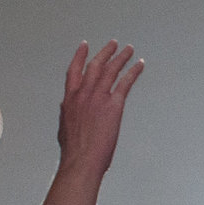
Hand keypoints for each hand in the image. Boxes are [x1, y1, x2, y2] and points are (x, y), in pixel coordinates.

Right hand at [57, 39, 144, 176]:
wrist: (81, 161)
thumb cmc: (74, 151)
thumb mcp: (64, 127)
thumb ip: (67, 113)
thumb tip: (66, 107)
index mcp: (70, 99)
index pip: (74, 70)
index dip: (80, 56)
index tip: (85, 45)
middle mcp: (83, 94)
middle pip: (95, 65)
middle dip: (105, 52)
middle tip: (113, 44)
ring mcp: (98, 98)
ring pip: (111, 70)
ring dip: (121, 57)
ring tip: (129, 50)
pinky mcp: (114, 105)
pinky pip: (125, 83)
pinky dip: (133, 72)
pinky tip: (139, 65)